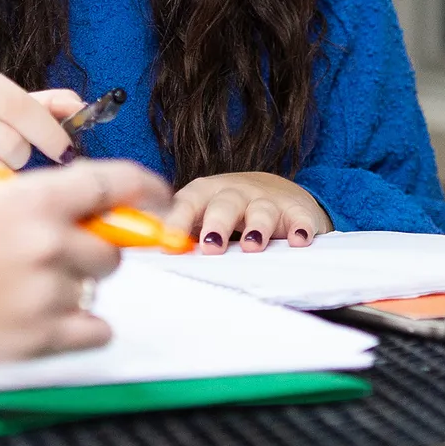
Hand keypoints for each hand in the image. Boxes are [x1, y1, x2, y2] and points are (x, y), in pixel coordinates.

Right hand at [0, 159, 170, 370]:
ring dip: (72, 291)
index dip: (146, 189)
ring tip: (17, 294)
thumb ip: (34, 209)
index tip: (162, 200)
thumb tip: (90, 218)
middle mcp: (46, 240)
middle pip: (111, 245)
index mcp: (30, 198)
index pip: (113, 183)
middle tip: (48, 262)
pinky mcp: (37, 338)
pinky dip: (76, 330)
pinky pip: (93, 331)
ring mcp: (45, 292)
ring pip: (96, 289)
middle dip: (90, 252)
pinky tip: (36, 323)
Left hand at [168, 172, 332, 251]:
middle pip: (224, 204)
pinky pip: (298, 217)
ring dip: (256, 226)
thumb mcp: (202, 217)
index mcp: (204, 194)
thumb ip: (180, 234)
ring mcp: (266, 200)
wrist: (276, 192)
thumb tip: (144, 253)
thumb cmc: (228, 213)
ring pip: (260, 210)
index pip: (187, 203)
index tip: (169, 240)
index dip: (178, 220)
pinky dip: (300, 227)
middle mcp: (234, 193)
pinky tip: (299, 240)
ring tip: (253, 246)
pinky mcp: (295, 211)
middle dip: (217, 224)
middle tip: (211, 247)